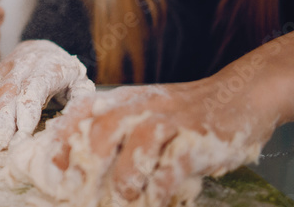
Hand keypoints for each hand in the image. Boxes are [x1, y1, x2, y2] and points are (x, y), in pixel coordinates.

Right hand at [0, 39, 93, 149]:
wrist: (44, 48)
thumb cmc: (64, 72)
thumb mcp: (80, 81)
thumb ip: (82, 98)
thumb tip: (80, 115)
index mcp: (48, 66)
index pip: (35, 86)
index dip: (28, 109)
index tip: (23, 132)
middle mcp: (23, 64)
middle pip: (9, 91)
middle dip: (2, 119)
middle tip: (0, 143)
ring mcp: (5, 68)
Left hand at [7, 81, 272, 206]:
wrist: (241, 95)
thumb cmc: (186, 113)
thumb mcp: (147, 112)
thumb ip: (120, 131)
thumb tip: (82, 166)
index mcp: (127, 100)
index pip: (85, 111)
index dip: (64, 136)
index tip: (52, 165)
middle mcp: (144, 107)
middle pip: (105, 126)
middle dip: (88, 159)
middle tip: (82, 189)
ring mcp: (172, 122)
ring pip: (138, 147)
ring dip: (127, 178)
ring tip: (126, 196)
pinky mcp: (199, 140)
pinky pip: (174, 166)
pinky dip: (161, 187)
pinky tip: (158, 198)